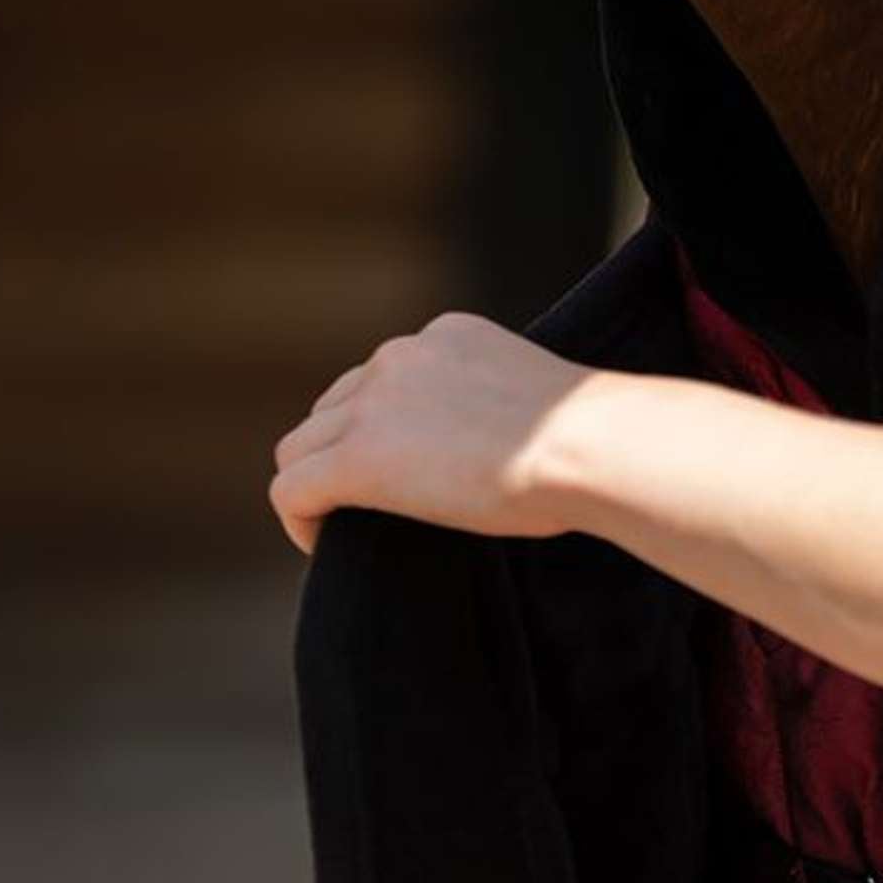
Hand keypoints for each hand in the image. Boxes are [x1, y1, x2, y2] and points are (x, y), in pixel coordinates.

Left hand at [269, 313, 602, 555]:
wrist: (586, 446)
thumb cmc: (590, 443)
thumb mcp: (535, 404)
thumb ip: (498, 410)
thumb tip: (498, 454)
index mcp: (444, 337)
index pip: (383, 378)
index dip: (379, 428)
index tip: (404, 470)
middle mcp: (399, 357)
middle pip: (332, 407)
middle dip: (338, 453)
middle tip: (363, 505)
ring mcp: (373, 405)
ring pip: (301, 445)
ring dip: (314, 484)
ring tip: (338, 527)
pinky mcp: (359, 458)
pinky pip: (291, 488)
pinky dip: (299, 520)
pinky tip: (323, 545)